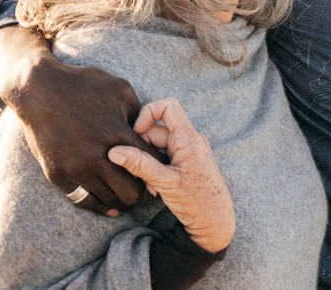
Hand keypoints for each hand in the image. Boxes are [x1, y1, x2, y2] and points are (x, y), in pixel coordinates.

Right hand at [0, 27, 158, 215]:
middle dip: (140, 190)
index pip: (150, 164)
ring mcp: (76, 168)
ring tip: (122, 192)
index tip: (154, 170)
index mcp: (117, 134)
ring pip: (109, 201)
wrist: (39, 89)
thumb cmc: (83, 85)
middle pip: (132, 192)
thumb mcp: (120, 90)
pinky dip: (98, 203)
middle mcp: (97, 156)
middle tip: (138, 185)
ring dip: (119, 199)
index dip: (156, 169)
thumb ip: (140, 115)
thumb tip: (151, 136)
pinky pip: (84, 201)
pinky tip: (106, 201)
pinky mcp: (58, 175)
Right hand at [107, 98, 233, 253]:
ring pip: (158, 145)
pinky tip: (155, 187)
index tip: (136, 133)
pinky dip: (156, 168)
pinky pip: (165, 156)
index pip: (168, 106)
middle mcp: (191, 140)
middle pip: (157, 130)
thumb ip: (139, 165)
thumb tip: (114, 151)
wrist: (216, 223)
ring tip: (150, 185)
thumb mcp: (164, 183)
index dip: (148, 113)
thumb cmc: (197, 203)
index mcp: (189, 138)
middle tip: (138, 172)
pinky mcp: (187, 162)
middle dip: (142, 149)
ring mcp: (189, 151)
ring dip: (148, 162)